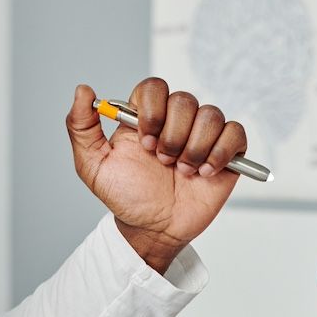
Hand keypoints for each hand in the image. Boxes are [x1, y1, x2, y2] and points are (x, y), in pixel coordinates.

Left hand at [65, 78, 246, 272]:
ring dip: (194, 148)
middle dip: (172, 136)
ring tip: (183, 172)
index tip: (144, 141)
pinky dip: (220, 153)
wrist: (153, 229)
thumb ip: (81, 127)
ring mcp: (202, 135)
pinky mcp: (226, 152)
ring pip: (211, 116)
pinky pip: (235, 134)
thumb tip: (83, 90)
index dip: (152, 110)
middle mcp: (176, 121)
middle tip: (162, 162)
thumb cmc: (126, 197)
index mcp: (146, 117)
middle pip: (185, 100)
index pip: (154, 87)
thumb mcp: (93, 165)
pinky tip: (205, 172)